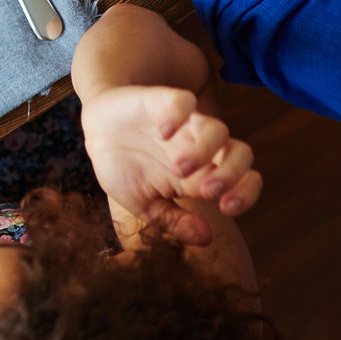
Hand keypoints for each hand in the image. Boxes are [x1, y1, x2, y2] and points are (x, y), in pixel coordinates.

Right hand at [81, 84, 261, 242]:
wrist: (95, 131)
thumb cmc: (122, 168)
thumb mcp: (142, 204)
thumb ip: (173, 221)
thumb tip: (206, 239)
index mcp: (201, 174)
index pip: (244, 180)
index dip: (245, 194)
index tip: (225, 209)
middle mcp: (200, 148)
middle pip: (241, 154)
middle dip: (231, 175)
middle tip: (207, 191)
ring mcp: (184, 124)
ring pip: (218, 130)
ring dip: (205, 152)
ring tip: (178, 167)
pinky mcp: (163, 101)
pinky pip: (185, 101)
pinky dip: (180, 114)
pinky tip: (163, 130)